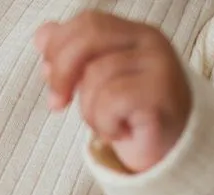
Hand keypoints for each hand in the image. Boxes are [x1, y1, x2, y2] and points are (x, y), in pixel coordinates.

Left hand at [34, 11, 191, 173]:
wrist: (171, 154)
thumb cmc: (132, 120)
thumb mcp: (98, 86)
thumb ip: (73, 59)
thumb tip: (42, 36)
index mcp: (133, 35)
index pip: (88, 22)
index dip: (58, 46)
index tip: (46, 76)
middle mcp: (149, 42)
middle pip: (88, 37)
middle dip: (61, 73)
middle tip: (57, 104)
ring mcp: (158, 65)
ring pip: (95, 76)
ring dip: (89, 111)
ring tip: (108, 125)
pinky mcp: (160, 94)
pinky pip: (110, 101)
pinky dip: (105, 124)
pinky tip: (120, 132)